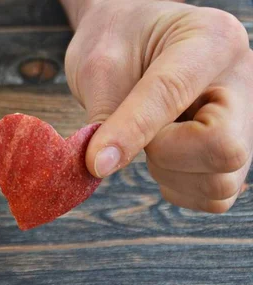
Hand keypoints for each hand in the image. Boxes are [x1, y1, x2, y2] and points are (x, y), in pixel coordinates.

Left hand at [64, 0, 252, 211]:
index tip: (96, 160)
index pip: (174, 94)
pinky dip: (179, 187)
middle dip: (166, 155)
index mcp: (211, 40)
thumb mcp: (100, 66)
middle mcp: (242, 81)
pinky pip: (214, 197)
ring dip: (171, 174)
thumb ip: (105, 115)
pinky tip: (163, 156)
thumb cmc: (118, 43)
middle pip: (223, 151)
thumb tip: (102, 167)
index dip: (132, 131)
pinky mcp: (236, 153)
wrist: (132, 38)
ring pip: (221, 183)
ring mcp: (246, 121)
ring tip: (151, 140)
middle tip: (141, 134)